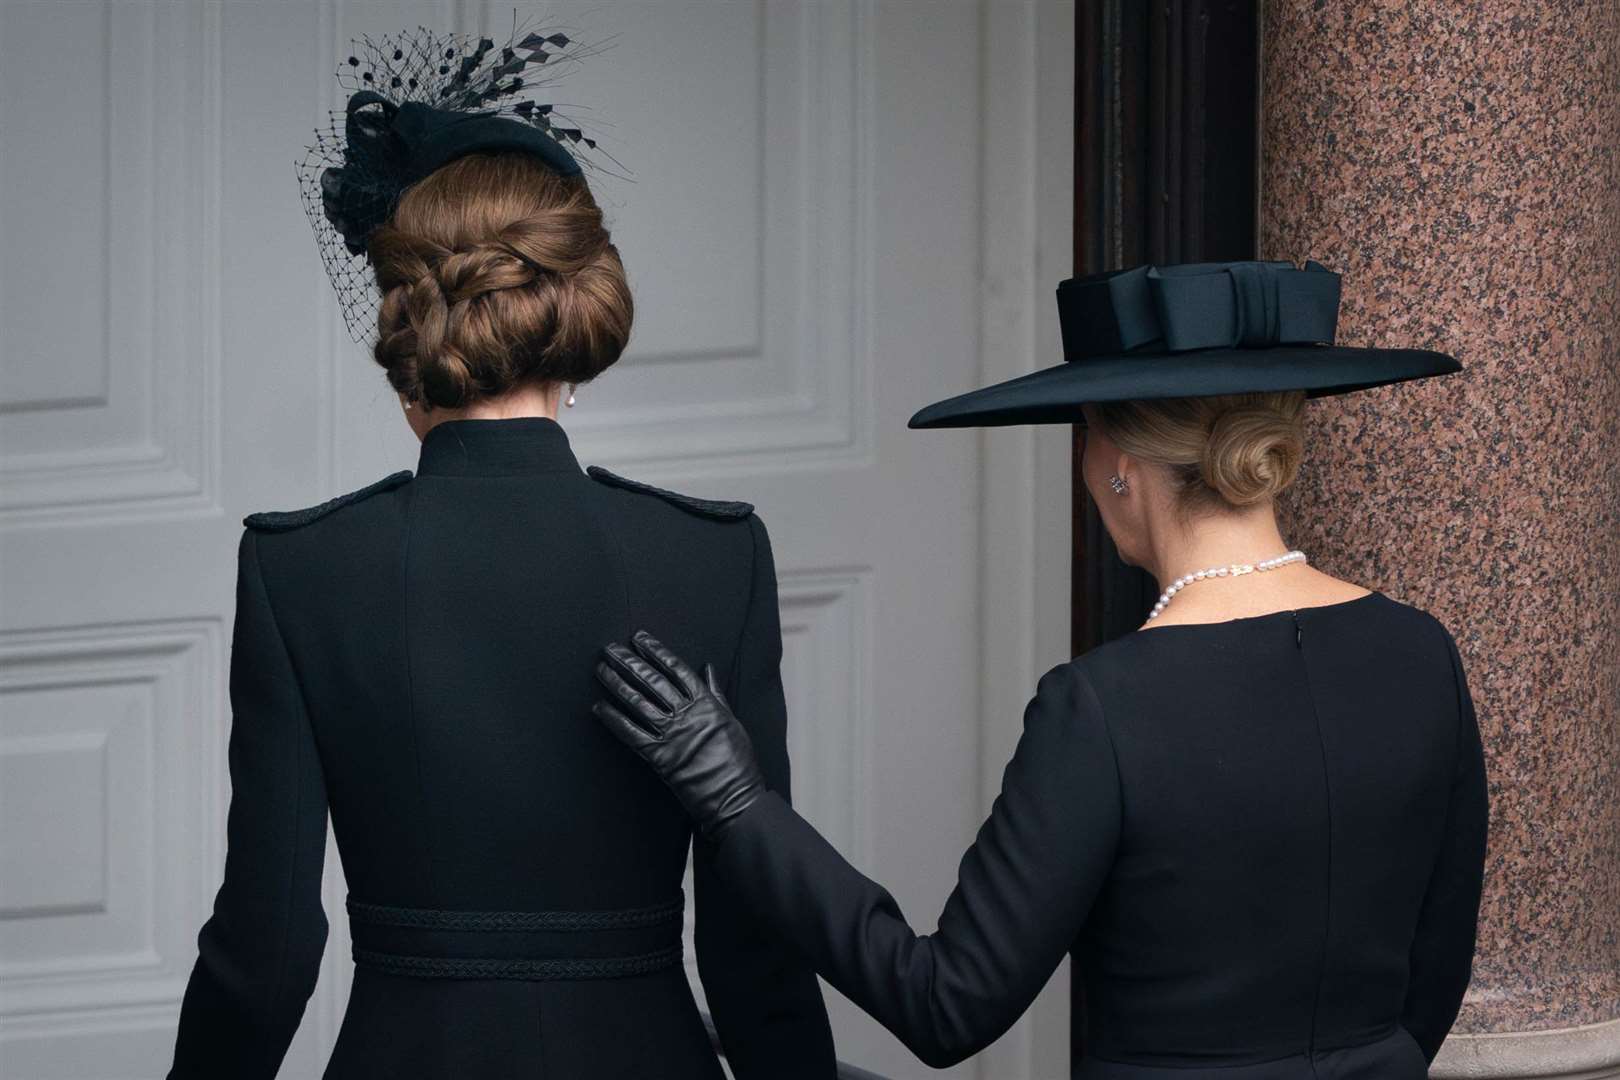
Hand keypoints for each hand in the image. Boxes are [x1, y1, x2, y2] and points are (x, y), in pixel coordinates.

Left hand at [593, 630, 765, 837]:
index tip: (639, 638)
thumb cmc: (738, 760)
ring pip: (638, 702)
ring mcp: (672, 734)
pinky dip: (614, 719)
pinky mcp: (659, 757)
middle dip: (629, 661)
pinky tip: (599, 707)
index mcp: (707, 702)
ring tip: (601, 669)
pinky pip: (631, 734)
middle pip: (652, 680)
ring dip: (617, 684)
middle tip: (610, 647)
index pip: (677, 669)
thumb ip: (716, 693)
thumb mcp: (732, 719)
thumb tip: (708, 667)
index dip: (656, 651)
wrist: (735, 797)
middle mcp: (687, 714)